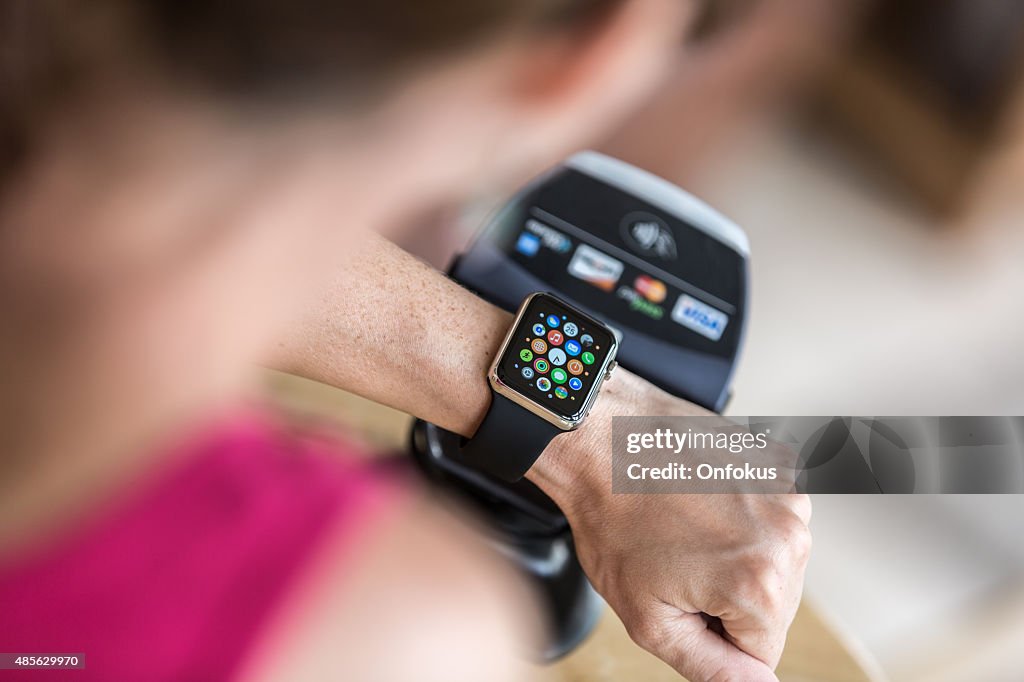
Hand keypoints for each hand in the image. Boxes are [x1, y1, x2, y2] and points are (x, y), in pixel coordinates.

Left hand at [528, 370, 810, 681]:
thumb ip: (711, 666)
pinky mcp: (781, 464)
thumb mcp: (650, 618)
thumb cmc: (612, 520)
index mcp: (761, 584)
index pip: (763, 650)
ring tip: (686, 527)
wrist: (599, 440)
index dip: (714, 633)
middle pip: (775, 604)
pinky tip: (701, 500)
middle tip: (678, 559)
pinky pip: (773, 516)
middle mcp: (790, 537)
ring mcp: (789, 494)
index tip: (681, 597)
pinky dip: (742, 517)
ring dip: (738, 556)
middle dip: (730, 595)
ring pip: (776, 560)